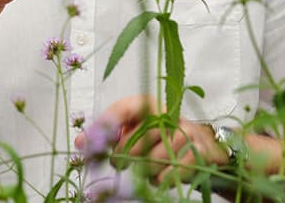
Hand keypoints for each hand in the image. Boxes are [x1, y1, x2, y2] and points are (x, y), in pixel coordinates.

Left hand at [78, 95, 229, 185]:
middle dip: (124, 156)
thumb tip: (82, 142)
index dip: (105, 126)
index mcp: (147, 104)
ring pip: (153, 159)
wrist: (202, 146)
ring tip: (144, 169)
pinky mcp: (199, 151)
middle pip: (137, 139)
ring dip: (144, 171)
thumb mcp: (133, 129)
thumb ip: (108, 134)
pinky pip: (170, 173)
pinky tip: (160, 176)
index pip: (122, 109)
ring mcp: (185, 132)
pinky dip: (161, 179)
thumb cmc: (159, 136)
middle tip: (119, 162)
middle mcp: (167, 114)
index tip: (90, 143)